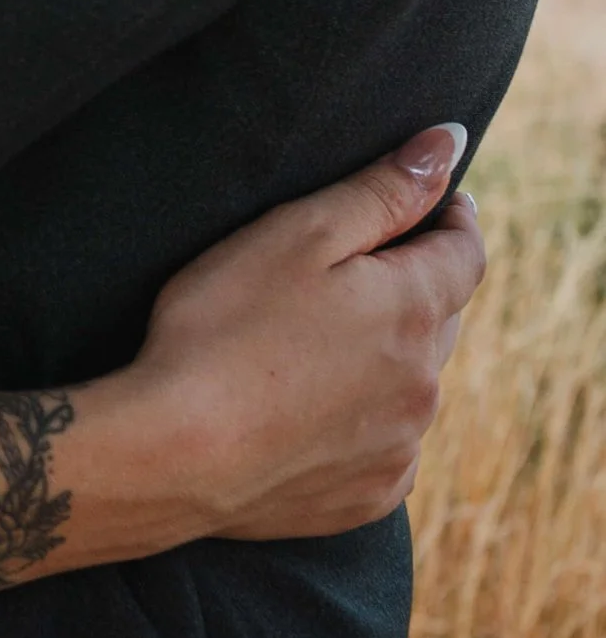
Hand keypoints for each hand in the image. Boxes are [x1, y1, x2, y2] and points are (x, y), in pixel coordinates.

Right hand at [127, 124, 485, 539]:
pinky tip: (311, 411)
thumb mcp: (298, 234)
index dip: (450, 218)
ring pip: (414, 382)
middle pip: (442, 317)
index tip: (432, 201)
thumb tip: (449, 143)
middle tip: (357, 270)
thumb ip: (381, 191)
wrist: (172, 456)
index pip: (465, 252)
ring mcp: (399, 445)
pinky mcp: (368, 494)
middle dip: (414, 286)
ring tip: (320, 343)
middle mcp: (425, 382)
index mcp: (413, 309)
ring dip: (388, 356)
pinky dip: (364, 420)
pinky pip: (387, 444)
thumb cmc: (223, 328)